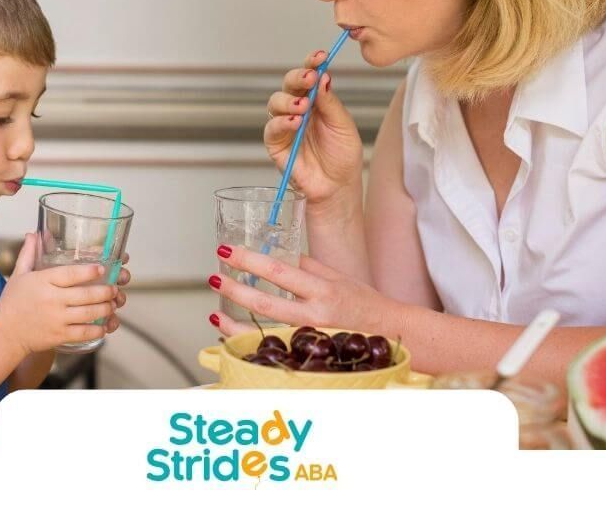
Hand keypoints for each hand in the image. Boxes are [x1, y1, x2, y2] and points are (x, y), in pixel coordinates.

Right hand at [0, 233, 128, 353]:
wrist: (4, 334)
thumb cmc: (12, 303)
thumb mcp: (18, 275)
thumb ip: (29, 254)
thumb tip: (33, 233)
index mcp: (43, 282)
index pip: (70, 274)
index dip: (89, 271)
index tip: (102, 268)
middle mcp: (51, 299)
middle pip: (85, 294)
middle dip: (105, 291)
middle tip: (114, 288)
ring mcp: (56, 319)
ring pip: (89, 313)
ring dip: (105, 308)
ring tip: (113, 304)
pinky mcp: (59, 336)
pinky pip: (84, 332)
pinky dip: (98, 329)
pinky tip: (104, 324)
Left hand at [206, 244, 393, 337]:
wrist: (391, 334)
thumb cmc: (366, 304)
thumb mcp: (339, 278)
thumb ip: (309, 266)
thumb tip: (279, 253)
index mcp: (323, 290)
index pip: (279, 271)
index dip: (249, 260)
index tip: (227, 251)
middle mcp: (316, 316)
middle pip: (266, 303)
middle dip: (235, 290)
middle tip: (214, 278)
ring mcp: (310, 339)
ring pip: (264, 334)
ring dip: (234, 326)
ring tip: (214, 315)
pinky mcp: (307, 355)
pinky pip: (273, 350)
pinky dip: (251, 345)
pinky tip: (233, 338)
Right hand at [264, 50, 363, 204]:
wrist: (338, 186)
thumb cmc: (342, 156)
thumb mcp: (343, 125)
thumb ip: (331, 102)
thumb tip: (324, 77)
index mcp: (316, 100)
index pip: (310, 76)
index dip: (312, 64)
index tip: (321, 57)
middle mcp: (298, 109)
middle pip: (289, 84)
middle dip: (298, 78)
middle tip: (310, 79)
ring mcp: (285, 125)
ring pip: (276, 102)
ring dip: (288, 101)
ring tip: (303, 107)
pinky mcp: (276, 144)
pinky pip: (271, 128)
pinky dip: (281, 122)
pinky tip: (295, 122)